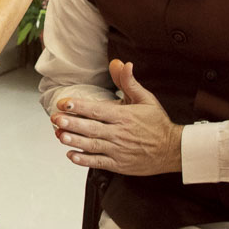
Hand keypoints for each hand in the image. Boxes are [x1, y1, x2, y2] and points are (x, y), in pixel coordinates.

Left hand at [51, 60, 182, 174]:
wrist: (172, 150)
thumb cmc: (157, 123)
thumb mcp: (146, 99)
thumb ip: (129, 82)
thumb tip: (122, 64)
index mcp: (124, 116)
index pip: (98, 109)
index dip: (79, 106)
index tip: (64, 102)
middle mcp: (120, 133)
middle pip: (92, 128)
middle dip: (72, 123)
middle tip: (56, 118)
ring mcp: (119, 150)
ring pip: (93, 145)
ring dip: (75, 141)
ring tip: (60, 136)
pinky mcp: (119, 164)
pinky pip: (99, 162)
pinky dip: (84, 160)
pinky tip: (71, 155)